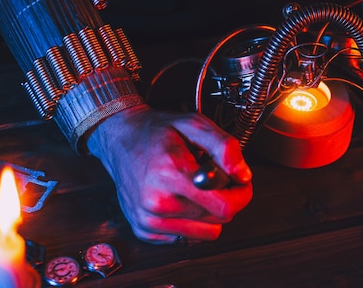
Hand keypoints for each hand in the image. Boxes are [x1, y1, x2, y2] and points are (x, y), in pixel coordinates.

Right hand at [86, 104, 252, 243]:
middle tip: (212, 177)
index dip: (240, 193)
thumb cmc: (157, 131)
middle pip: (218, 219)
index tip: (237, 181)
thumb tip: (242, 174)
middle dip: (224, 198)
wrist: (120, 138)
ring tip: (194, 188)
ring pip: (205, 232)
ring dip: (208, 211)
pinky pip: (186, 238)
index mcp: (171, 173)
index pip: (225, 206)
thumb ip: (224, 146)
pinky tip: (180, 198)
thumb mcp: (195, 124)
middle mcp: (157, 201)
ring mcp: (148, 219)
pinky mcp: (144, 230)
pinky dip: (191, 221)